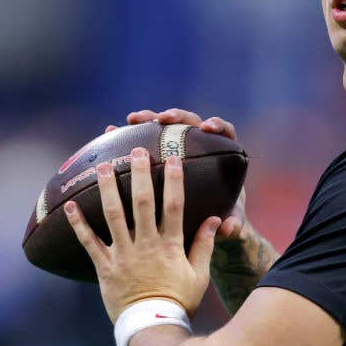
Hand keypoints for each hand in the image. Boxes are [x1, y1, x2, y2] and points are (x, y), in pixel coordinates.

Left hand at [65, 146, 221, 321]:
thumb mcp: (198, 274)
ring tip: (102, 166)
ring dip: (107, 189)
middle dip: (138, 174)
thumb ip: (204, 245)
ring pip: (113, 215)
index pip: (173, 206)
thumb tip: (215, 219)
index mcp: (170, 244)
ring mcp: (123, 255)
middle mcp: (146, 244)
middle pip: (141, 203)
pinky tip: (70, 205)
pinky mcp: (105, 267)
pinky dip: (78, 224)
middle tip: (136, 151)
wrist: (151, 327)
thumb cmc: (178, 300)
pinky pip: (89, 242)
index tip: (171, 158)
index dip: (173, 180)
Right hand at [108, 108, 247, 240]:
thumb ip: (233, 222)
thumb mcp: (229, 220)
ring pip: (165, 124)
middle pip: (191, 121)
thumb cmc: (224, 213)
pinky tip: (112, 132)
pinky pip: (145, 135)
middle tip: (163, 119)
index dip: (217, 125)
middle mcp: (202, 143)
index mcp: (223, 155)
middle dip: (176, 117)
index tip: (206, 128)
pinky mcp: (162, 148)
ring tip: (132, 119)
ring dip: (149, 118)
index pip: (224, 131)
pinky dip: (131, 132)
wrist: (210, 215)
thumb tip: (227, 228)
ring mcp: (180, 143)